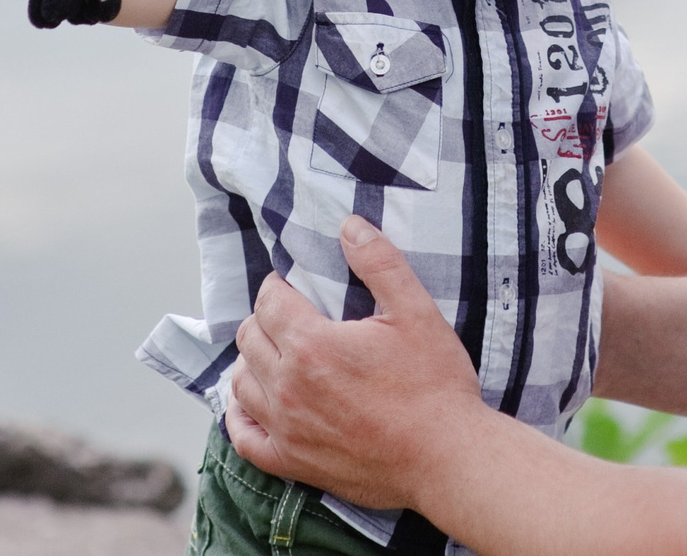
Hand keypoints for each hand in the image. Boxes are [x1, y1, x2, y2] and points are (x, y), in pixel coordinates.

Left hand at [228, 217, 484, 511]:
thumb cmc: (435, 385)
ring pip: (241, 384)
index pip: (269, 301)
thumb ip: (379, 263)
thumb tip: (349, 225)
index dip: (278, 286)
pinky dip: (240, 418)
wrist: (446, 458)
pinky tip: (250, 405)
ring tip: (273, 352)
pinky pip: (245, 440)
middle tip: (288, 315)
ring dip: (251, 361)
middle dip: (264, 319)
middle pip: (249, 338)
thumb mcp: (416, 311)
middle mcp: (289, 387)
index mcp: (312, 345)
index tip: (291, 284)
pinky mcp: (294, 463)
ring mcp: (287, 429)